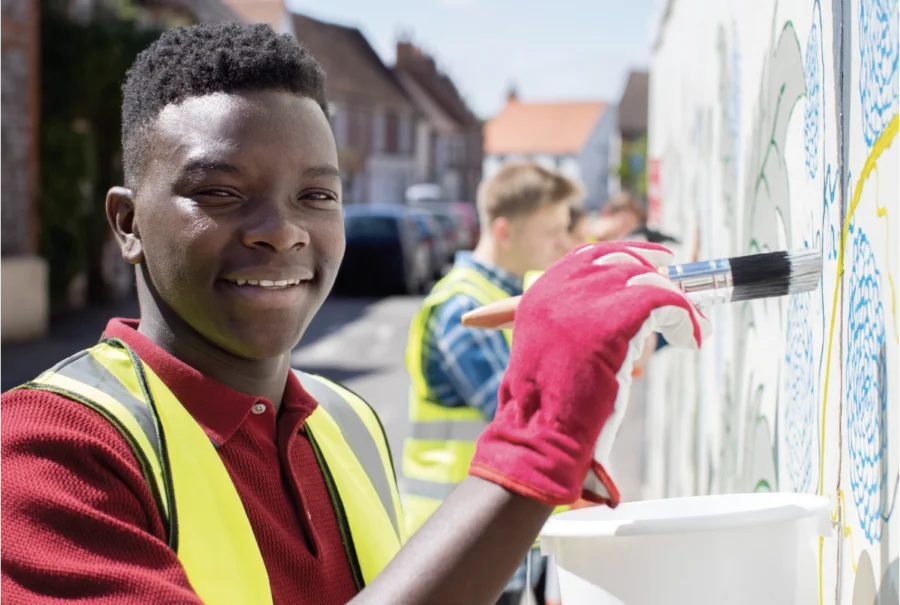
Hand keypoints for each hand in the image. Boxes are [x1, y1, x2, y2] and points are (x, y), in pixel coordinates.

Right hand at [465, 241, 710, 506]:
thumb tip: (620, 315)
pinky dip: (686, 320)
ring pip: (649, 281)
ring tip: (693, 328)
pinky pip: (667, 303)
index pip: (587, 257)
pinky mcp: (617, 317)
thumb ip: (571, 327)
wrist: (543, 434)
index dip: (626, 256)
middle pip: (622, 261)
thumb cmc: (549, 408)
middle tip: (682, 297)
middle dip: (657, 275)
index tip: (656, 263)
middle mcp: (560, 288)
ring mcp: (586, 300)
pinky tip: (691, 340)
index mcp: (541, 294)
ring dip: (677, 303)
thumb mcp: (550, 354)